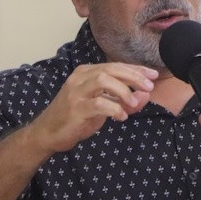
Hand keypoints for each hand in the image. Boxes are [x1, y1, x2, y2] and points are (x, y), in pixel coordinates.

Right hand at [31, 63, 156, 153]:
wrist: (48, 133)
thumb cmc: (76, 118)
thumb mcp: (103, 107)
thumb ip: (124, 100)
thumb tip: (146, 95)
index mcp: (87, 73)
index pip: (115, 66)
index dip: (136, 69)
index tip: (152, 76)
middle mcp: (81, 78)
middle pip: (111, 69)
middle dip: (134, 76)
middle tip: (149, 86)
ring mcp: (76, 92)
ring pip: (104, 80)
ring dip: (123, 91)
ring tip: (134, 103)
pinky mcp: (75, 108)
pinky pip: (98, 103)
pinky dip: (114, 108)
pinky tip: (121, 116)